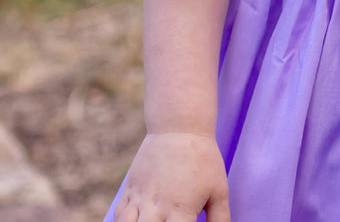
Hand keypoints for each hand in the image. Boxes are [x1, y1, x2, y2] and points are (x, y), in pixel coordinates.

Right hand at [114, 132, 229, 221]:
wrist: (179, 128)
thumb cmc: (203, 159)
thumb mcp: (219, 189)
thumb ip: (221, 218)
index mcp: (182, 211)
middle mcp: (157, 209)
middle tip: (169, 221)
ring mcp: (140, 199)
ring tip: (153, 220)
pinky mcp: (130, 190)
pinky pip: (119, 216)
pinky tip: (136, 221)